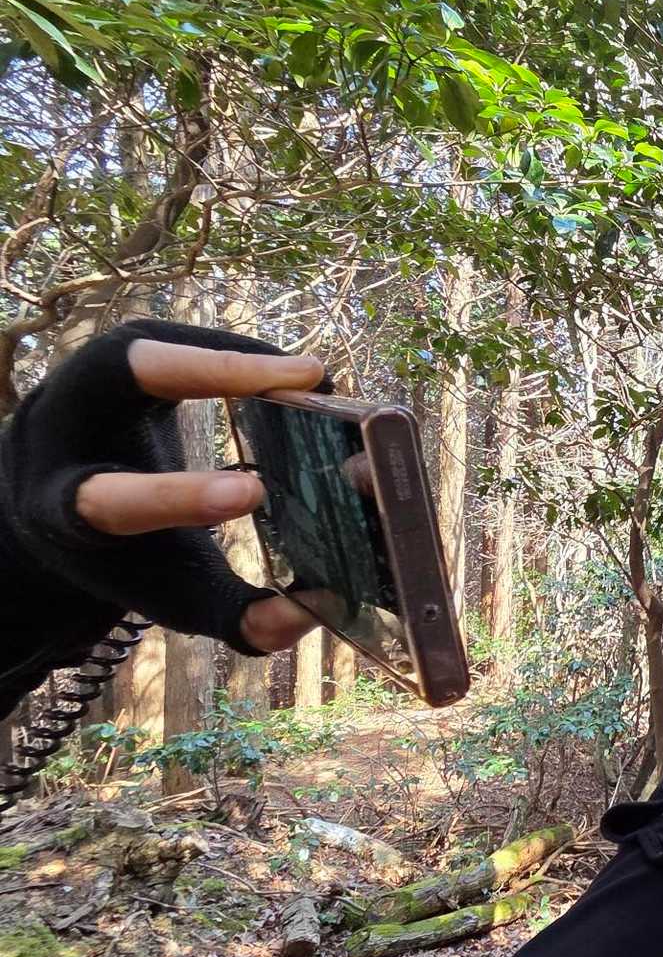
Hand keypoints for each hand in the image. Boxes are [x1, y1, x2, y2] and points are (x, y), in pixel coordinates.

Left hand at [0, 320, 325, 653]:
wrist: (55, 499)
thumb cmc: (128, 552)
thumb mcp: (173, 594)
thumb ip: (240, 618)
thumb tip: (311, 614)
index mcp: (63, 513)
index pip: (109, 500)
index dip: (177, 496)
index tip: (255, 493)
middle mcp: (61, 433)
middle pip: (120, 374)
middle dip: (212, 369)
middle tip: (306, 380)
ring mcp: (82, 379)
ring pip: (152, 345)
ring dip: (239, 355)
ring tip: (313, 377)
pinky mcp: (117, 351)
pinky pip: (178, 339)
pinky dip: (239, 351)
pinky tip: (293, 372)